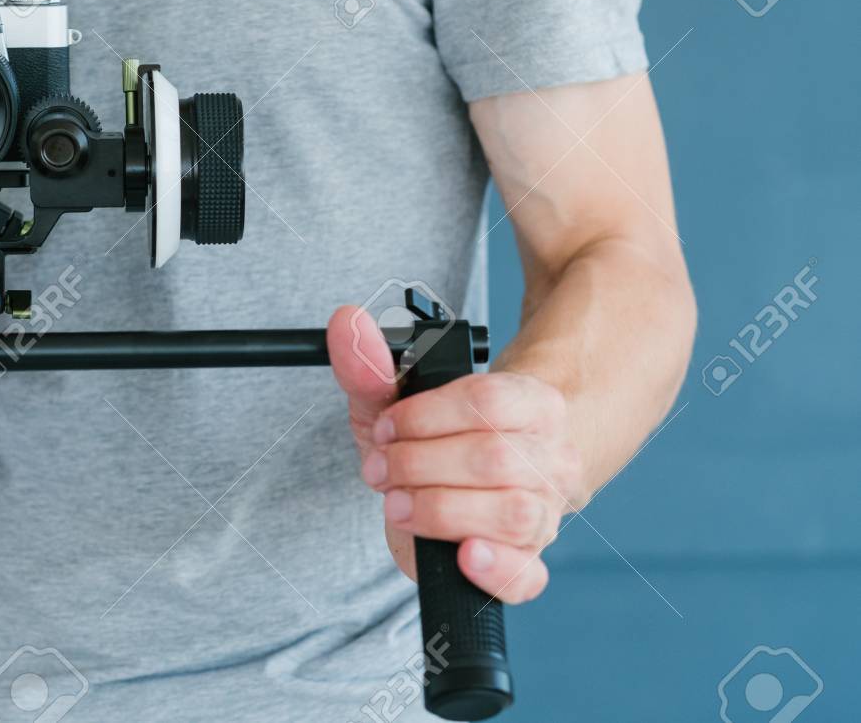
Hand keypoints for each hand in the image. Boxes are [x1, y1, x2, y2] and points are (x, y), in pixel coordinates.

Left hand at [327, 306, 584, 603]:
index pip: (488, 401)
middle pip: (492, 458)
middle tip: (382, 469)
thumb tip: (347, 322)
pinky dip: (494, 569)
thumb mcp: (393, 401)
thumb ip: (370, 365)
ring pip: (510, 512)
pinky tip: (464, 555)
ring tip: (400, 504)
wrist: (453, 491)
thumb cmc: (431, 441)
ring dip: (438, 509)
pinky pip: (526, 575)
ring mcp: (545, 513)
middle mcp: (551, 457)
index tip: (386, 429)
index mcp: (531, 403)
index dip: (423, 417)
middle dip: (419, 465)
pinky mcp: (527, 563)